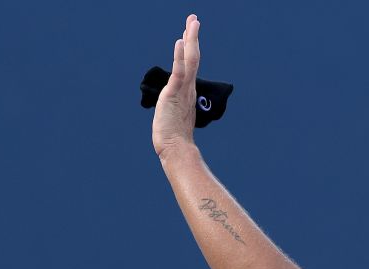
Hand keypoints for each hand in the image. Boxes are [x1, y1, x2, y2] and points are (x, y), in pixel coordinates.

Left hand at [152, 14, 200, 156]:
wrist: (176, 149)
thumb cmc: (174, 138)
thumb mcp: (175, 117)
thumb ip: (177, 109)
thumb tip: (177, 112)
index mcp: (188, 91)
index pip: (190, 64)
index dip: (190, 47)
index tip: (190, 33)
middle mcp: (188, 87)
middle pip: (193, 57)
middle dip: (193, 37)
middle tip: (194, 19)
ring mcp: (183, 90)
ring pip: (189, 60)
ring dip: (190, 39)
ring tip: (192, 22)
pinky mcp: (174, 94)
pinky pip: (178, 71)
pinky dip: (179, 55)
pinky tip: (180, 41)